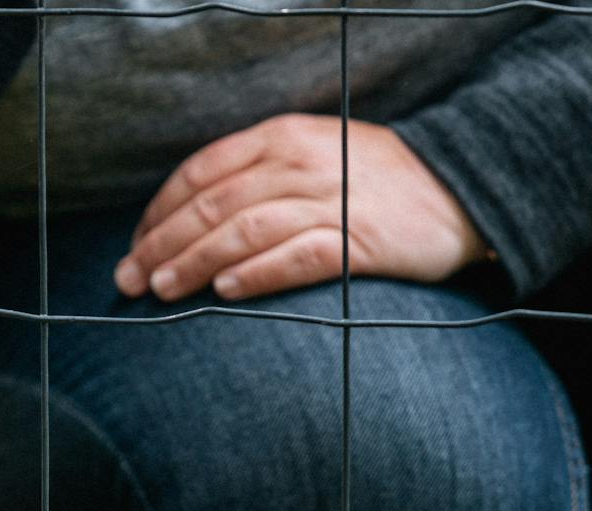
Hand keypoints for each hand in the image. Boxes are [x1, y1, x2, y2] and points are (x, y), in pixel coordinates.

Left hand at [115, 114, 486, 303]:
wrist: (461, 188)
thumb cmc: (372, 181)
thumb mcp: (311, 155)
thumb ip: (255, 176)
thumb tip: (189, 216)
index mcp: (282, 137)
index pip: (202, 172)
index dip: (160, 210)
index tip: (135, 244)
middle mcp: (302, 163)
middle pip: (213, 205)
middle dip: (163, 243)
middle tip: (130, 278)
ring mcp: (333, 201)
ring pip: (245, 231)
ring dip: (196, 261)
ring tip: (162, 290)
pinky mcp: (362, 242)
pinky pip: (300, 258)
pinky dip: (258, 274)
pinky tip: (226, 292)